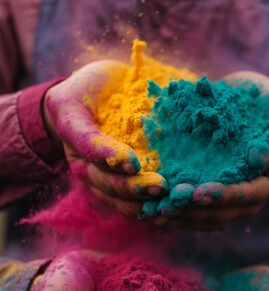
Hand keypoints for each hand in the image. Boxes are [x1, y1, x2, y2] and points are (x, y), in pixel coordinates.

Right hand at [43, 62, 166, 216]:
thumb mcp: (93, 79)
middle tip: (160, 187)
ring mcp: (98, 177)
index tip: (133, 162)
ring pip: (117, 198)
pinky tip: (171, 211)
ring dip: (142, 202)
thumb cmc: (89, 89)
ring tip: (168, 202)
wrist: (88, 108)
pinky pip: (128, 203)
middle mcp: (83, 161)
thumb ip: (109, 85)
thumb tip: (174, 80)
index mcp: (73, 129)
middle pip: (104, 180)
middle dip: (131, 186)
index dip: (108, 154)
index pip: (87, 143)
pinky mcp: (114, 187)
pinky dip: (148, 208)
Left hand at [153, 71, 268, 229]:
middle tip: (171, 201)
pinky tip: (155, 209)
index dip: (226, 195)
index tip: (199, 192)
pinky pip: (198, 206)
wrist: (267, 110)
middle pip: (225, 210)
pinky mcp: (216, 185)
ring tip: (157, 211)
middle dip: (197, 209)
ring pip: (209, 214)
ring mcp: (233, 191)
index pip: (250, 194)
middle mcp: (252, 193)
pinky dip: (178, 209)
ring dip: (183, 213)